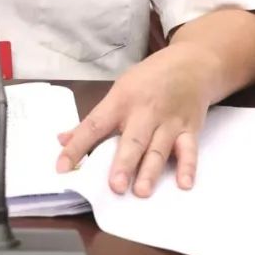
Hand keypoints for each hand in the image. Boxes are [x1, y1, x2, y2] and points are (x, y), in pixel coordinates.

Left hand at [55, 45, 211, 196]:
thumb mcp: (119, 91)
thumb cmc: (148, 79)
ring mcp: (168, 121)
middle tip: (115, 186)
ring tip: (141, 191)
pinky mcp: (189, 128)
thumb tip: (63, 140)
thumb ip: (95, 119)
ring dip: (150, 171)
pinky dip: (188, 166)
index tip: (62, 167)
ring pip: (158, 149)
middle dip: (124, 163)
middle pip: (133, 140)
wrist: (191, 64)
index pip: (94, 125)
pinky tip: (184, 184)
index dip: (77, 146)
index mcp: (120, 101)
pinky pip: (189, 149)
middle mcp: (144, 112)